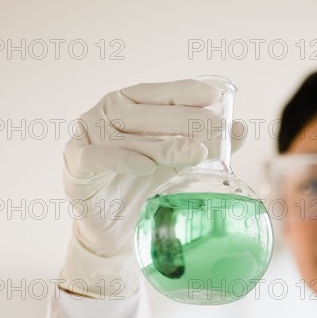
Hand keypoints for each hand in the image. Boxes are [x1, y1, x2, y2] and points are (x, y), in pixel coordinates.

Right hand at [59, 79, 245, 298]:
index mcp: (126, 105)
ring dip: (162, 144)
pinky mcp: (75, 166)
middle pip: (145, 113)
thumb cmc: (142, 185)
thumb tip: (241, 128)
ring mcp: (86, 138)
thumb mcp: (176, 162)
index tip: (215, 95)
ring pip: (126, 136)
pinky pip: (97, 160)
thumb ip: (204, 143)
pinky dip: (122, 161)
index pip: (158, 93)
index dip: (185, 92)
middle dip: (184, 120)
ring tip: (196, 152)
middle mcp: (104, 115)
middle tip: (216, 129)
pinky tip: (146, 166)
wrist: (111, 225)